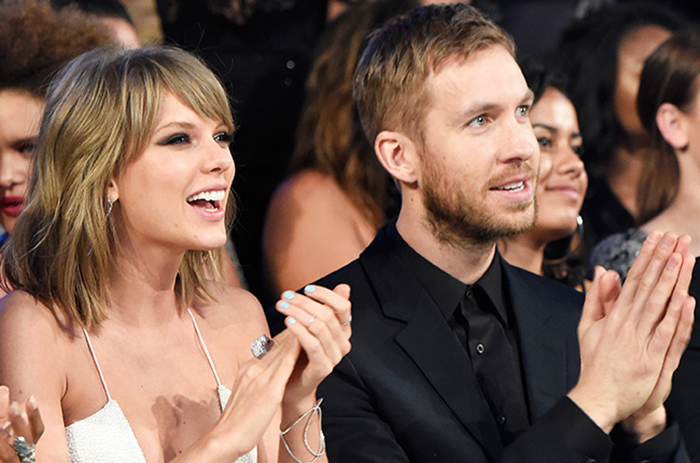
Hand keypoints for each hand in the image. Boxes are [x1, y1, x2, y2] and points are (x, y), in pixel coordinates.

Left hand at [0, 385, 42, 462]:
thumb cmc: (4, 448)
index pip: (37, 430)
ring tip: (0, 425)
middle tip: (13, 406)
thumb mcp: (4, 430)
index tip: (31, 399)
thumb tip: (3, 390)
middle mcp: (20, 455)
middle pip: (25, 441)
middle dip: (19, 423)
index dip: (35, 415)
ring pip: (9, 453)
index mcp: (25, 445)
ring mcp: (8, 462)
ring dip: (3, 436)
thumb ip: (3, 412)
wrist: (1, 459)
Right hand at [197, 329, 301, 459]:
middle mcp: (253, 369)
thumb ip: (254, 379)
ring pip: (280, 350)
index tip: (296, 326)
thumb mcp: (244, 392)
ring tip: (308, 322)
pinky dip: (293, 352)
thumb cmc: (237, 420)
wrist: (225, 436)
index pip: (270, 348)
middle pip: (276, 345)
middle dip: (292, 331)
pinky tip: (302, 343)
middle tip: (306, 316)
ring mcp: (260, 377)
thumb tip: (264, 372)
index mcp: (248, 370)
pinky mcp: (268, 389)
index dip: (285, 336)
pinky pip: (283, 366)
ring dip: (295, 335)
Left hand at [275, 284, 351, 407]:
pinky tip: (288, 322)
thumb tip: (344, 287)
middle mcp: (342, 342)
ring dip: (298, 313)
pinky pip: (313, 345)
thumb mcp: (311, 326)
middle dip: (304, 302)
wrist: (291, 385)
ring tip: (283, 306)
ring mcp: (334, 356)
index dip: (326, 294)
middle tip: (286, 296)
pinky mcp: (323, 367)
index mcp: (342, 330)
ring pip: (319, 327)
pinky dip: (300, 331)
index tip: (307, 289)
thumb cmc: (299, 354)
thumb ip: (326, 308)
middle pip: (327, 315)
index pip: (343, 306)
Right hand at [569, 231, 693, 433]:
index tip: (656, 238)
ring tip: (681, 257)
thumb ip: (596, 298)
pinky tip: (684, 297)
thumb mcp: (588, 327)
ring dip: (671, 279)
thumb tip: (603, 272)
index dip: (646, 257)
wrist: (597, 396)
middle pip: (647, 286)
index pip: (633, 279)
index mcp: (613, 316)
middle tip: (673, 238)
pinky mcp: (651, 359)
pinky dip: (675, 316)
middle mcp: (626, 324)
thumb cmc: (594, 364)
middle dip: (661, 260)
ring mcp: (639, 341)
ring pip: (658, 304)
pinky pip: (666, 333)